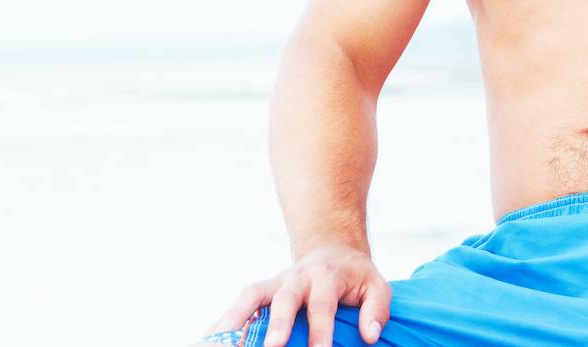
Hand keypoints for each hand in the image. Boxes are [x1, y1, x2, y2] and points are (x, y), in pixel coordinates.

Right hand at [202, 243, 391, 346]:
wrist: (332, 248)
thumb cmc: (355, 276)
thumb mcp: (376, 286)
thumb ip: (376, 309)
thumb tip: (370, 336)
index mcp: (327, 277)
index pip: (322, 305)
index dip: (320, 331)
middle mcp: (297, 278)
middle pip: (284, 299)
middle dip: (277, 324)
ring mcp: (276, 282)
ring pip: (252, 295)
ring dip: (236, 317)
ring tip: (219, 340)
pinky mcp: (262, 290)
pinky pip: (240, 303)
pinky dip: (225, 320)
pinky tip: (210, 339)